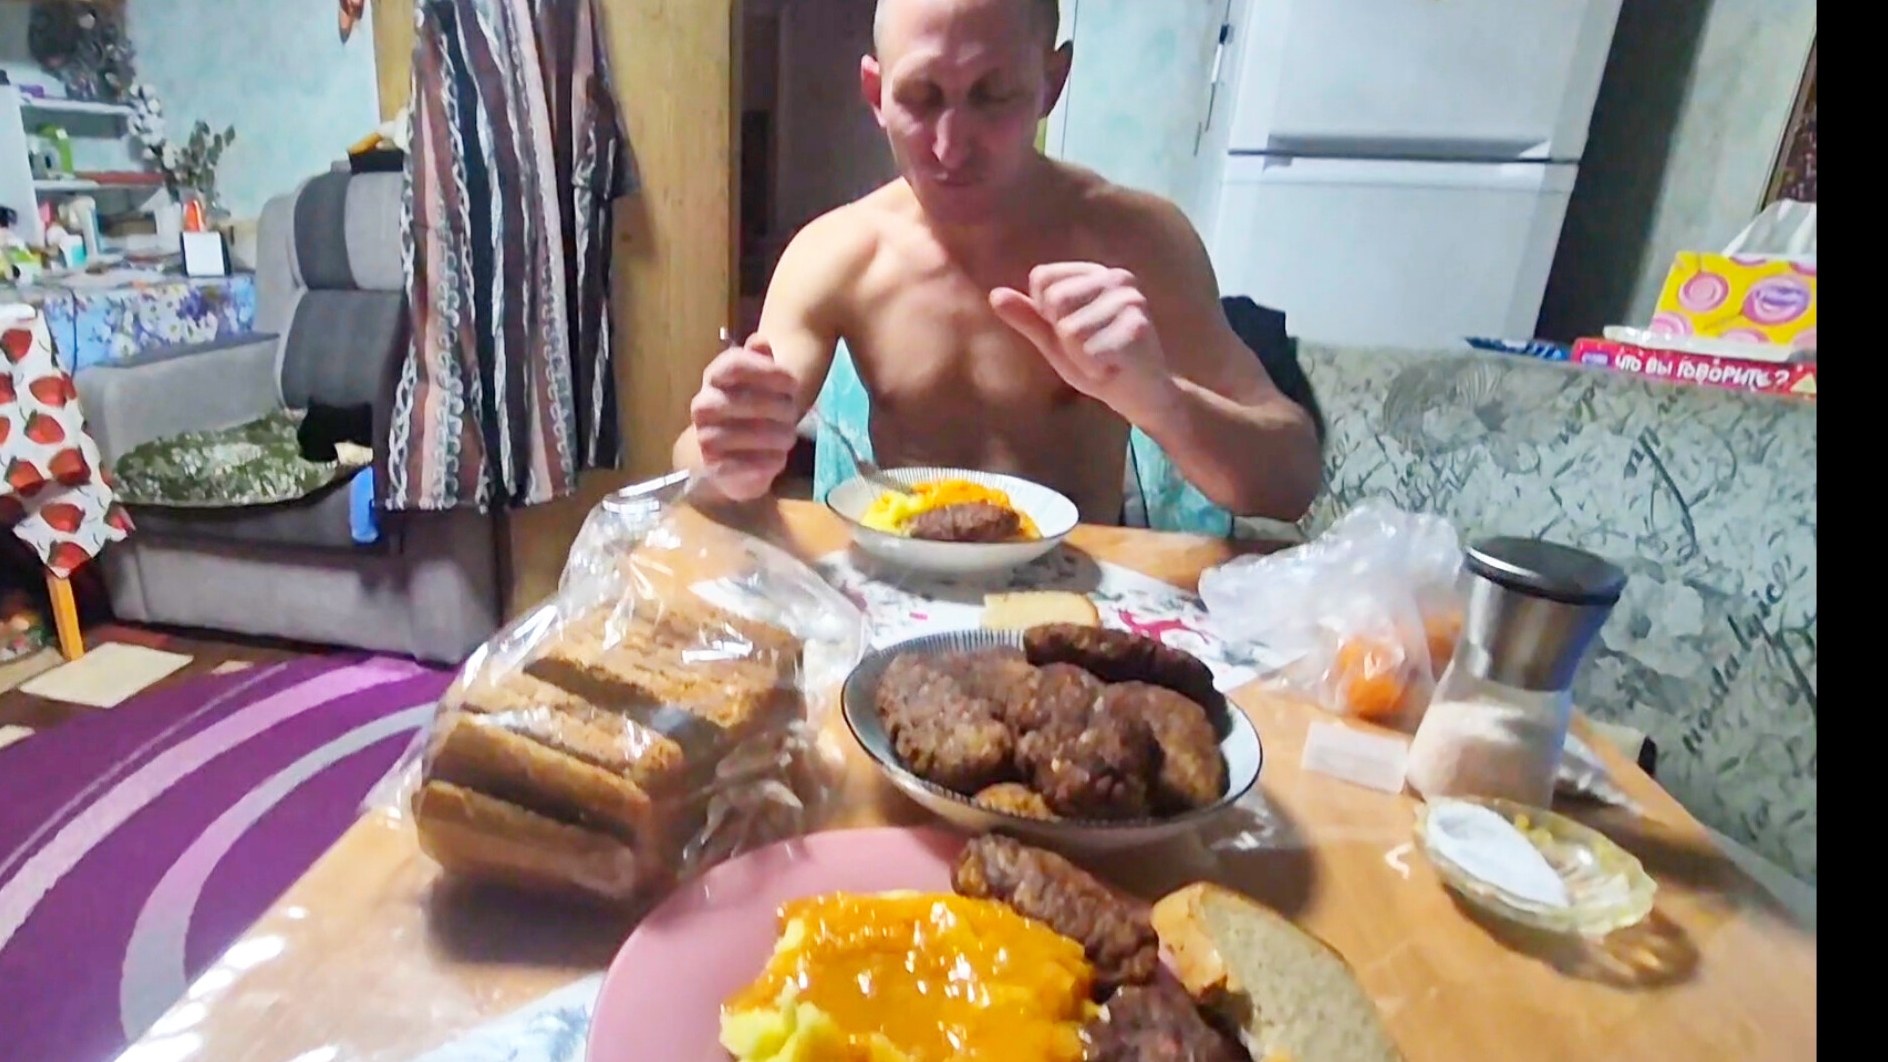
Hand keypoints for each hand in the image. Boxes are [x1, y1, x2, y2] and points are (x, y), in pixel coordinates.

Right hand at [689, 334, 800, 500]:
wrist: (732, 456)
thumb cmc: (751, 411)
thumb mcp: (760, 381)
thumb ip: (761, 360)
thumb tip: (760, 342)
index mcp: (715, 377)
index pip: (735, 364)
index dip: (768, 372)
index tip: (792, 384)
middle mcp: (704, 405)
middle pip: (746, 401)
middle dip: (779, 408)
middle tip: (793, 414)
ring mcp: (706, 437)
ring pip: (746, 435)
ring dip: (776, 436)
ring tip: (788, 437)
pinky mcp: (715, 468)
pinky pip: (744, 465)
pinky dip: (767, 462)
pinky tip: (778, 458)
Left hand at [990, 263, 1177, 424]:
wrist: (1142, 397)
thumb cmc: (1098, 363)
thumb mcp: (1056, 339)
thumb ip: (1029, 317)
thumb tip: (995, 295)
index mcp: (1096, 274)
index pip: (1042, 279)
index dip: (1047, 315)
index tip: (1075, 331)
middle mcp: (1117, 279)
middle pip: (1054, 301)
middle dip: (1064, 336)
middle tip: (1091, 349)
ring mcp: (1131, 302)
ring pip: (1069, 329)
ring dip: (1080, 356)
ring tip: (1103, 359)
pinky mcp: (1138, 329)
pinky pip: (1088, 352)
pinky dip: (1094, 369)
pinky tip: (1113, 368)